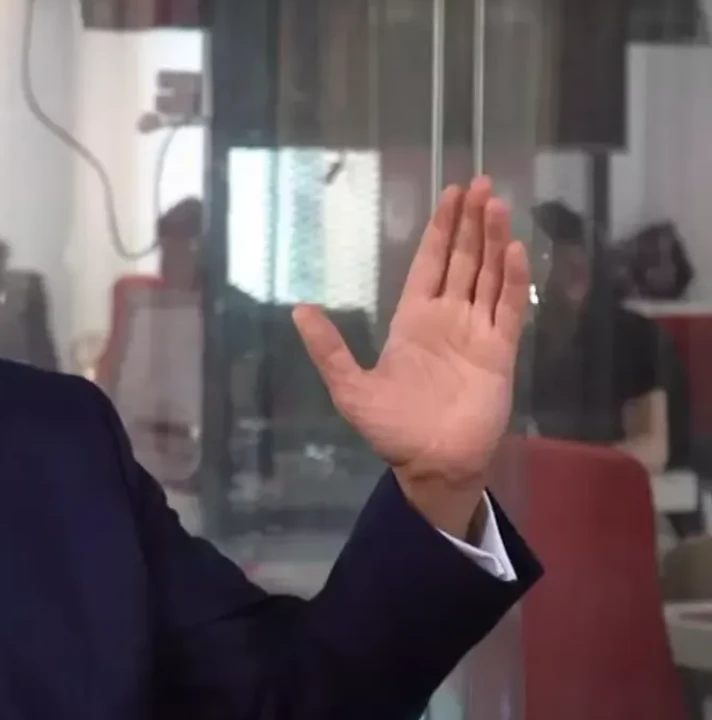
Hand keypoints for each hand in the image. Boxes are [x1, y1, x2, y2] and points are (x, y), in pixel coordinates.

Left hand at [293, 177, 529, 536]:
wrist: (431, 464)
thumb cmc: (391, 428)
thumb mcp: (349, 387)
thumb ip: (328, 348)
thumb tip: (299, 309)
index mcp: (413, 320)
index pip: (429, 263)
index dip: (440, 230)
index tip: (450, 195)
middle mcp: (448, 319)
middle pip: (462, 260)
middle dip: (470, 222)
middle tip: (479, 183)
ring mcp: (476, 333)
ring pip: (488, 276)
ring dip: (493, 240)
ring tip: (497, 203)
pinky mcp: (500, 353)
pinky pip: (508, 309)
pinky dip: (512, 280)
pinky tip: (513, 251)